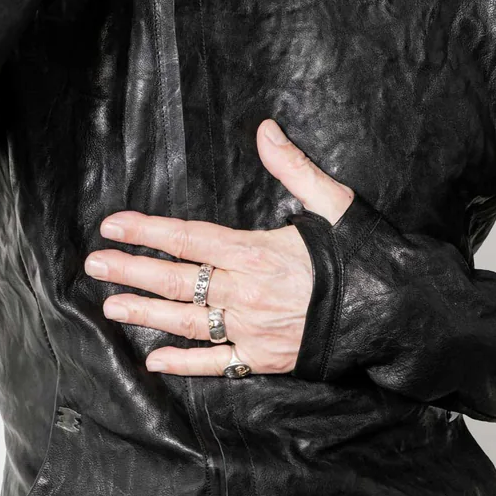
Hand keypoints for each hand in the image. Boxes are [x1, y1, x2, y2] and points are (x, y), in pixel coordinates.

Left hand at [83, 119, 354, 375]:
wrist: (400, 315)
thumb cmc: (370, 258)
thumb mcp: (336, 203)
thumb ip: (294, 167)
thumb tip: (265, 130)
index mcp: (257, 251)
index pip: (187, 238)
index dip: (146, 231)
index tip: (111, 225)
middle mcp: (246, 292)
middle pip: (176, 280)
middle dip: (131, 270)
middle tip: (94, 264)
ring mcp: (253, 329)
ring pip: (186, 321)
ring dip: (145, 313)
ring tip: (110, 306)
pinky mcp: (266, 360)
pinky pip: (216, 365)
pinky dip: (185, 364)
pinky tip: (155, 360)